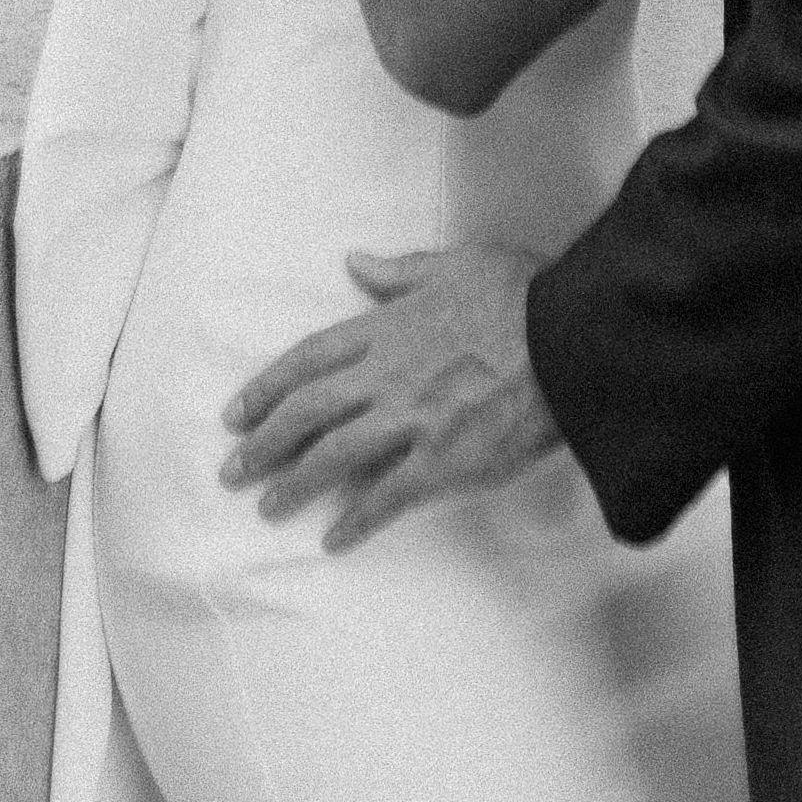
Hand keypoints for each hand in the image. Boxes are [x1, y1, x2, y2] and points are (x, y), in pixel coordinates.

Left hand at [221, 241, 560, 548]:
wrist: (570, 339)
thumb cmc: (522, 294)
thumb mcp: (457, 263)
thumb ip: (400, 270)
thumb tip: (354, 262)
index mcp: (388, 326)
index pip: (308, 359)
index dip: (266, 387)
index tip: (236, 412)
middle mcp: (387, 375)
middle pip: (307, 412)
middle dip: (263, 443)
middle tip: (232, 471)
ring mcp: (411, 421)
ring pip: (333, 456)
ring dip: (294, 484)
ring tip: (268, 508)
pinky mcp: (442, 461)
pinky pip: (386, 497)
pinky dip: (357, 520)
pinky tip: (334, 539)